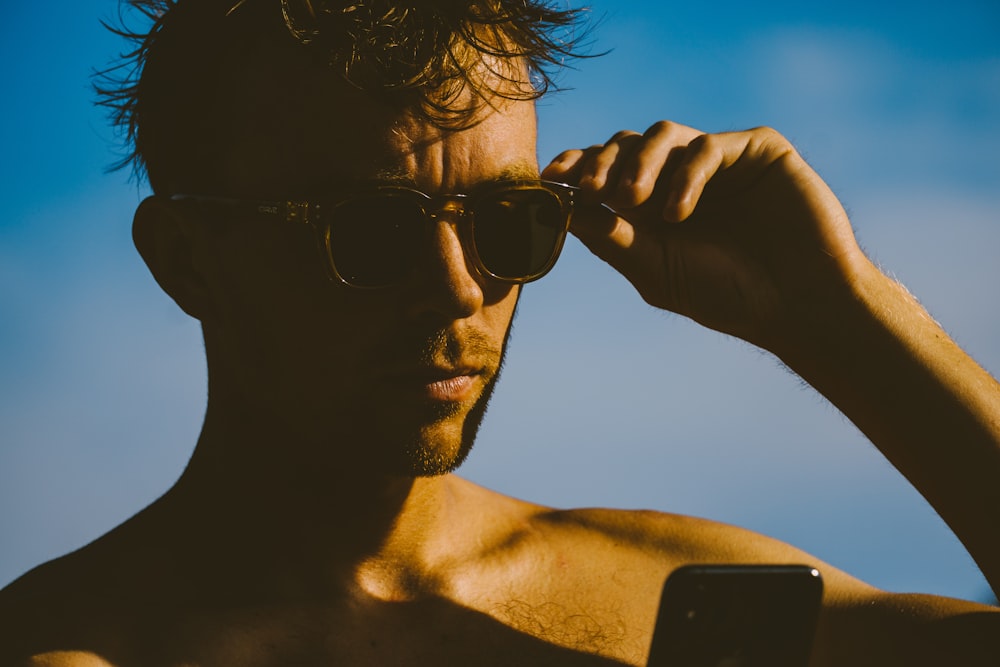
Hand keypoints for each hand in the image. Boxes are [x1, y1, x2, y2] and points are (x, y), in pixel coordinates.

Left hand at [541, 121, 868, 350]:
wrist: (799, 304)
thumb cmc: (728, 295)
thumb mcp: (655, 270)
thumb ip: (609, 239)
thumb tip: (560, 211)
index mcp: (651, 205)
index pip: (604, 171)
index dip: (575, 167)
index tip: (550, 178)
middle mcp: (679, 177)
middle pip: (624, 144)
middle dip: (602, 163)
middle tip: (593, 190)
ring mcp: (717, 161)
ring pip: (661, 135)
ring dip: (639, 162)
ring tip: (633, 201)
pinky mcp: (755, 149)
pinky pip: (706, 146)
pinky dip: (684, 176)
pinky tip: (678, 213)